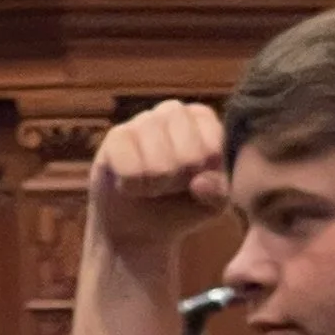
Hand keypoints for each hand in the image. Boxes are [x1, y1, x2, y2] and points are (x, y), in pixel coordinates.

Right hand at [89, 100, 229, 254]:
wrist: (138, 223)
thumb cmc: (180, 204)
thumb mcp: (212, 203)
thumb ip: (219, 192)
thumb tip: (199, 183)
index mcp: (204, 119)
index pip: (213, 149)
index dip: (204, 177)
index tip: (195, 180)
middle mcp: (173, 111)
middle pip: (189, 157)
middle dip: (180, 183)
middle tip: (170, 184)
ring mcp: (142, 120)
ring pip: (159, 165)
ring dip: (156, 188)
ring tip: (151, 185)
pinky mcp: (116, 136)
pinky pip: (131, 170)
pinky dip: (132, 187)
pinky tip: (130, 184)